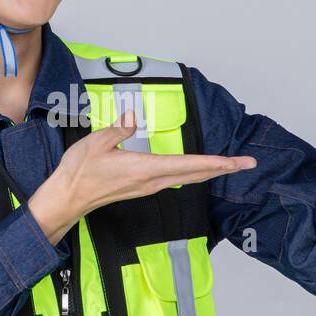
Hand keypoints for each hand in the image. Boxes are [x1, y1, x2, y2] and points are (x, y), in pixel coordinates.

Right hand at [27, 109, 256, 244]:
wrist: (68, 198)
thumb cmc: (80, 172)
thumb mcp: (97, 143)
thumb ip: (120, 129)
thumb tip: (134, 117)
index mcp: (145, 168)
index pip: (190, 165)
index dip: (217, 163)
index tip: (238, 162)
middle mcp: (152, 180)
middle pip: (196, 174)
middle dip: (223, 168)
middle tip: (247, 163)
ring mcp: (148, 186)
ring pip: (187, 178)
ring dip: (210, 171)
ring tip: (229, 165)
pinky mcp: (142, 187)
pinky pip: (175, 179)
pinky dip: (193, 173)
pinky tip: (197, 170)